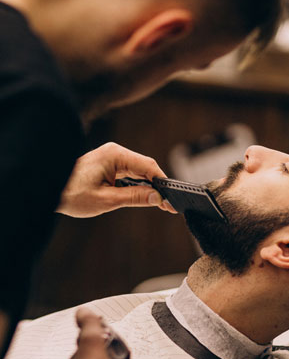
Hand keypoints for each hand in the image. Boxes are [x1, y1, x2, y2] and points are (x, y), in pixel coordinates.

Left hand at [57, 142, 176, 216]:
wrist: (46, 189)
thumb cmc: (71, 194)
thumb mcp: (106, 200)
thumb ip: (134, 198)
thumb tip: (156, 198)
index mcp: (115, 155)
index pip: (148, 166)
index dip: (162, 183)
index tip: (171, 198)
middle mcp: (115, 152)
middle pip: (146, 168)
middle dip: (158, 187)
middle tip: (169, 206)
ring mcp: (112, 158)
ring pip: (139, 172)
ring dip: (149, 187)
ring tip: (161, 204)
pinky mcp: (109, 165)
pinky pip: (130, 174)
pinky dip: (138, 186)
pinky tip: (145, 197)